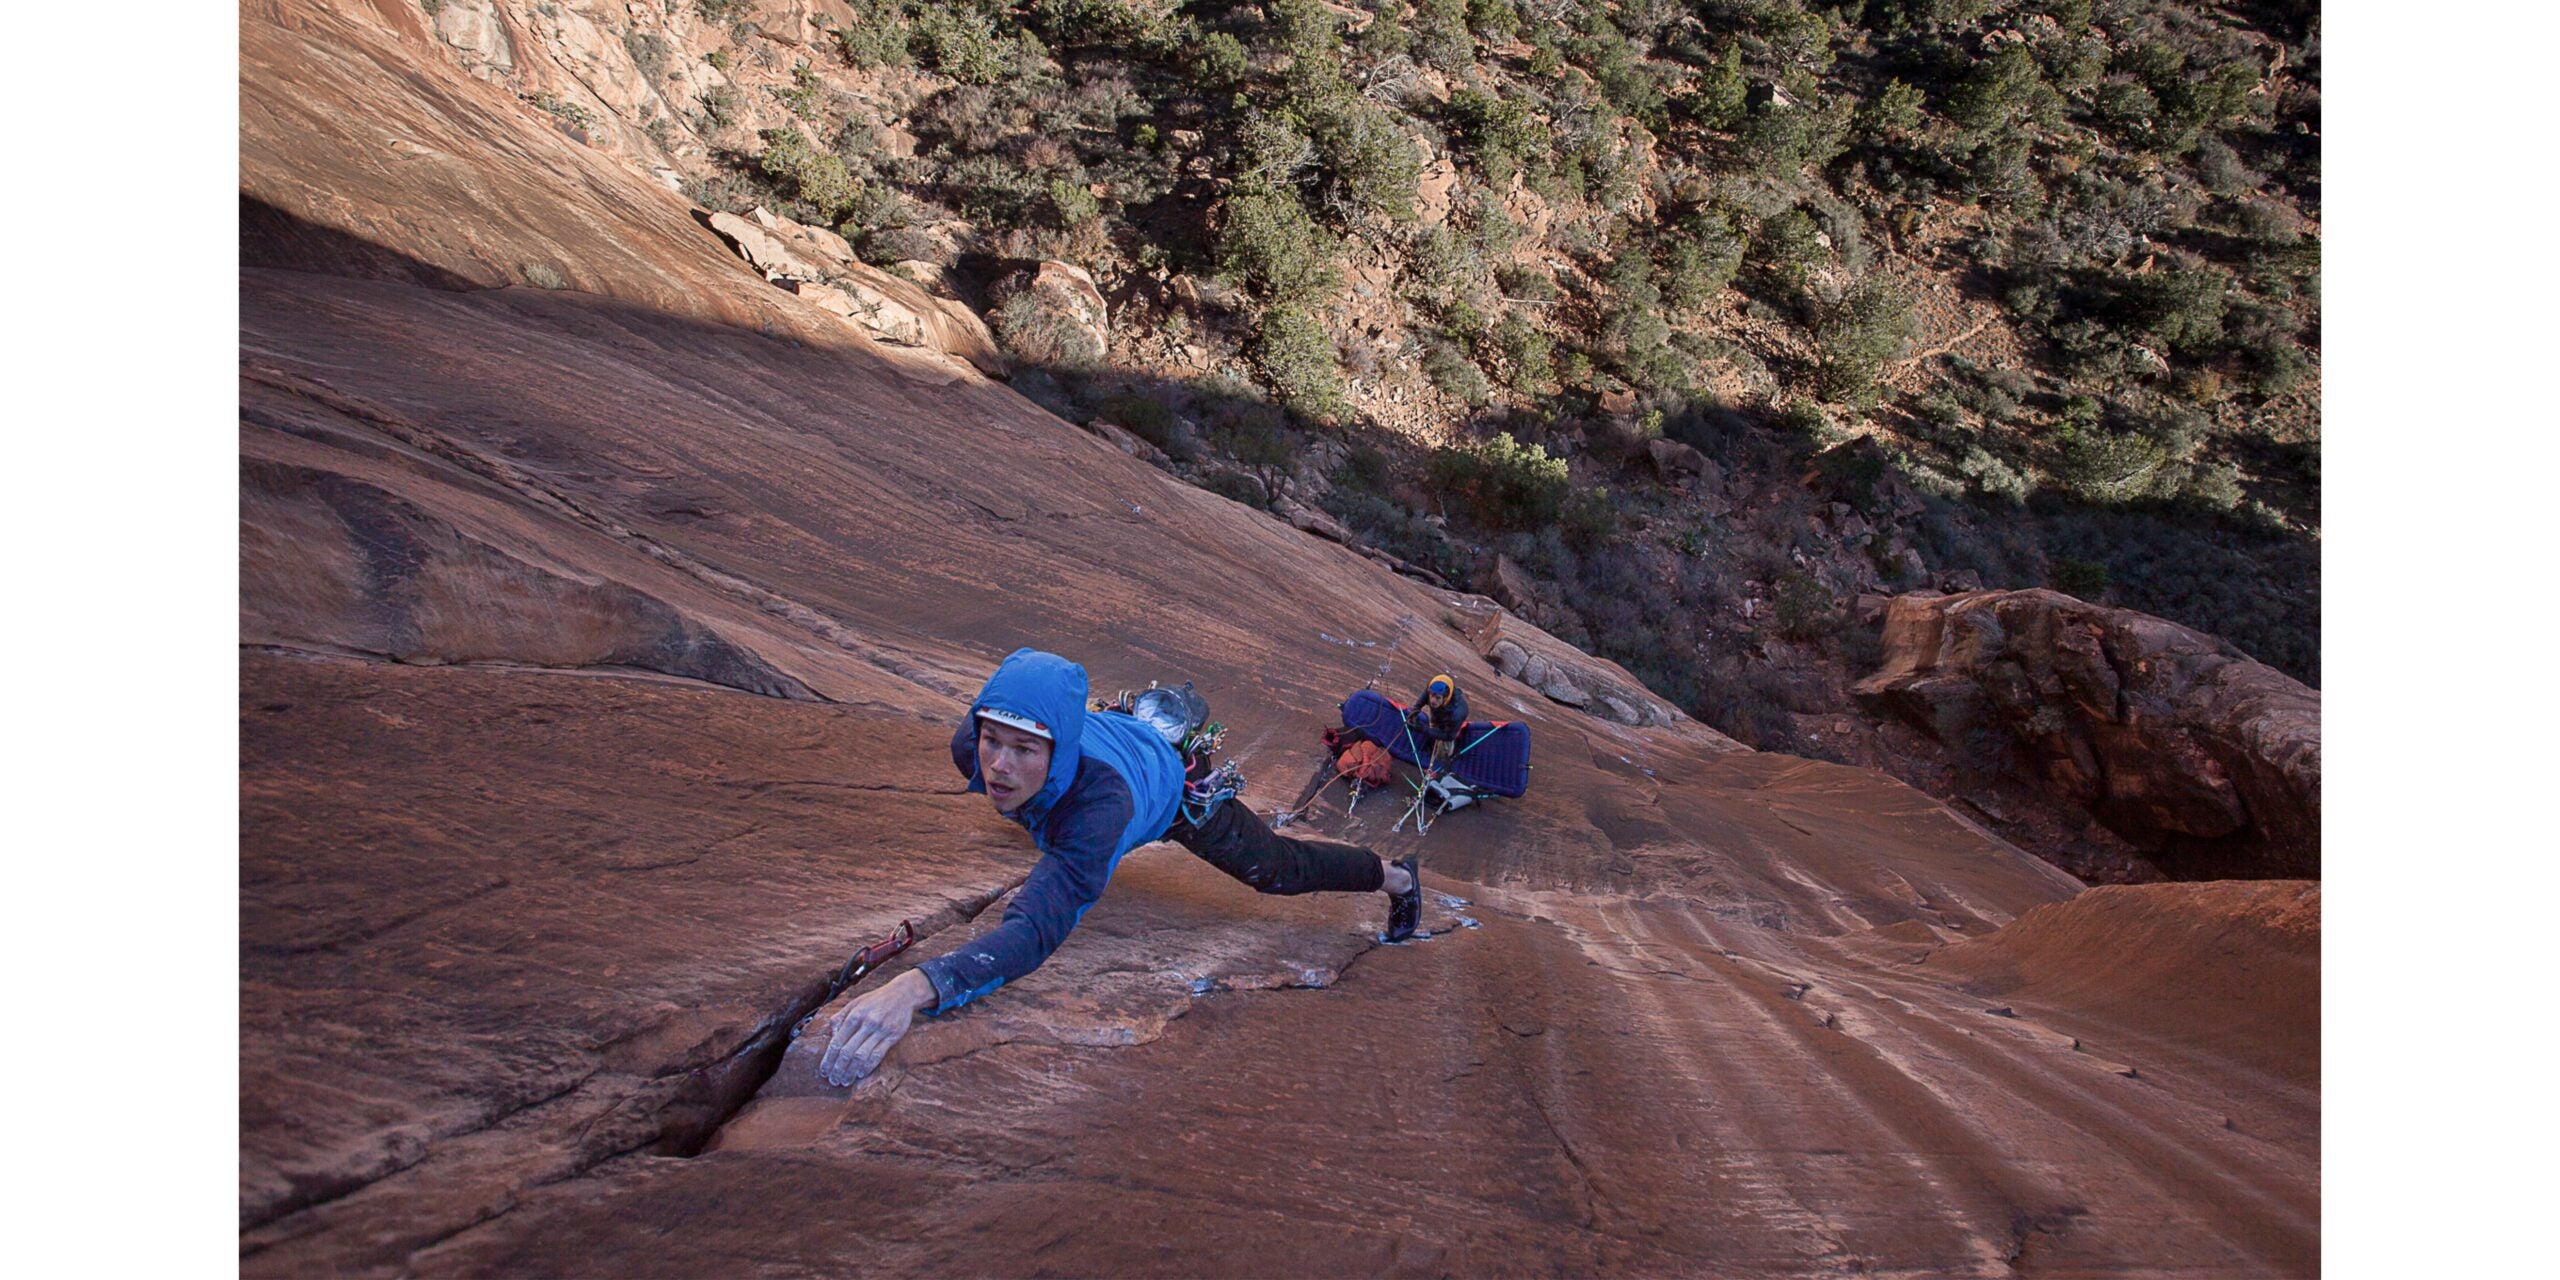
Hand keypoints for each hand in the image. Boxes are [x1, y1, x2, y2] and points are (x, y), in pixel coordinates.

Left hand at [817, 969, 933, 1086]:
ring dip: (851, 1071)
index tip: (824, 1071)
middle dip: (838, 1069)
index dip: (828, 1059)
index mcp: (854, 1015)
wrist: (902, 993)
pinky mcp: (893, 1036)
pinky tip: (860, 1073)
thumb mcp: (855, 1003)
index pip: (837, 1042)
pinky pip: (878, 1055)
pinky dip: (868, 1066)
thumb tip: (831, 1035)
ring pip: (862, 1056)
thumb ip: (840, 1017)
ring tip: (845, 1081)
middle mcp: (867, 1023)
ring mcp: (881, 1030)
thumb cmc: (875, 999)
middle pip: (847, 1052)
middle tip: (833, 1080)